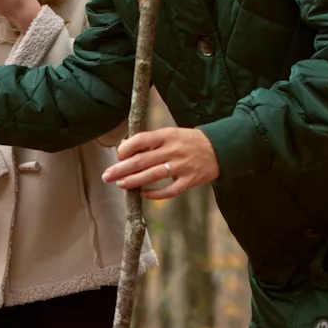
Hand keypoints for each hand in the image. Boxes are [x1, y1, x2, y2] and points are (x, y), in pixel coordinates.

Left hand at [102, 127, 219, 199]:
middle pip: (142, 160)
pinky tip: (144, 194)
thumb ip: (152, 142)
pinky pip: (170, 190)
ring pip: (152, 175)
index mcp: (167, 135)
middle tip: (106, 176)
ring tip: (120, 184)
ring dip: (134, 181)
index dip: (125, 148)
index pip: (140, 140)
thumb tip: (127, 151)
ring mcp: (182, 166)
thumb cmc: (189, 141)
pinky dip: (155, 194)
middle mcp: (173, 150)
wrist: (221, 148)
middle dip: (121, 169)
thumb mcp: (172, 133)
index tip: (117, 156)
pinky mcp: (190, 180)